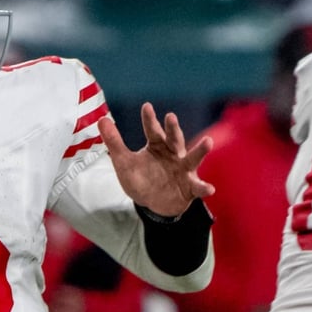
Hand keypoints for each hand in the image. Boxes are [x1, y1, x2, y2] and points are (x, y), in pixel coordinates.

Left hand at [98, 102, 213, 217]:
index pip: (153, 130)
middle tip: (171, 117)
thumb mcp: (125, 162)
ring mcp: (183, 170)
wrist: (153, 204)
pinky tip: (209, 189)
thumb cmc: (142, 179)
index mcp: (157, 146)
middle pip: (174, 139)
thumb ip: (114, 142)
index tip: (146, 106)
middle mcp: (173, 154)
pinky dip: (204, 187)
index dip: (150, 120)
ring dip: (200, 150)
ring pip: (193, 158)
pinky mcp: (190, 187)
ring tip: (208, 141)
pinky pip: (198, 187)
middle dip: (173, 129)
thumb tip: (102, 119)